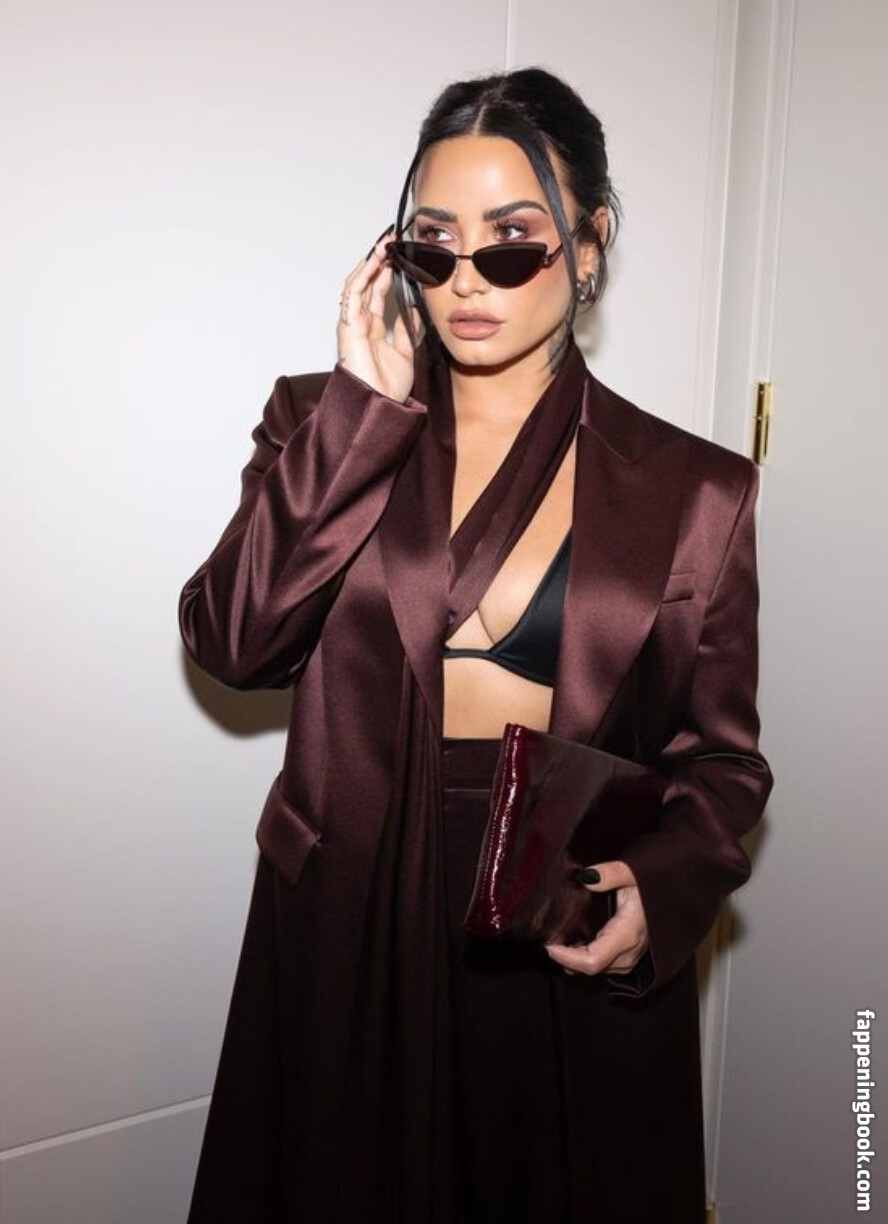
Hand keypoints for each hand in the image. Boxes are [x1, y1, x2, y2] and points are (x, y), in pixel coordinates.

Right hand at [336, 225, 423, 401]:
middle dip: (379, 259)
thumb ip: (408, 330)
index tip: (401, 253)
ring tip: (384, 243)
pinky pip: (353, 295)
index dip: (389, 270)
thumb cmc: (388, 387)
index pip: (378, 290)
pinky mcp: (348, 326)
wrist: (379, 406)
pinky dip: (363, 276)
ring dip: (370, 262)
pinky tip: (375, 261)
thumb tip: (415, 310)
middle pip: (368, 282)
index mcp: (372, 327)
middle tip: (392, 239)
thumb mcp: (405, 352)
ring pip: (358, 283)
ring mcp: (352, 323)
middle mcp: (360, 322)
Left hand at [543, 860, 649, 977]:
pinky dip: (586, 958)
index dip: (567, 958)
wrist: (676, 894)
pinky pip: (603, 965)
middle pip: (590, 968)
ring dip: (575, 959)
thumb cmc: (657, 884)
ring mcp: (631, 958)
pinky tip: (576, 942)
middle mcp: (629, 953)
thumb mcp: (635, 873)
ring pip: (596, 969)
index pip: (592, 962)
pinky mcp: (630, 957)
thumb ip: (612, 873)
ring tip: (559, 940)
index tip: (549, 944)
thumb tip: (586, 877)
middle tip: (548, 938)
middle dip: (566, 958)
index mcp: (627, 935)